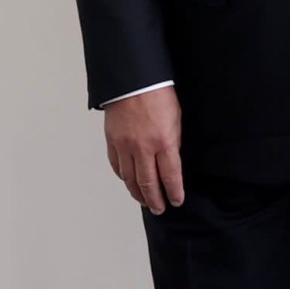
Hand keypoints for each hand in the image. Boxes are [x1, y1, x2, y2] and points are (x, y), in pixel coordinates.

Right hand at [103, 86, 183, 214]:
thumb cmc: (158, 93)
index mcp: (164, 141)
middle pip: (148, 183)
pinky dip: (123, 177)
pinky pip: (117, 166)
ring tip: (145, 201)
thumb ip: (173, 141)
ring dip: (137, 193)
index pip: (170, 175)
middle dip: (155, 199)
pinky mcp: (112, 142)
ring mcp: (125, 146)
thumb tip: (171, 160)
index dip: (174, 191)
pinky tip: (128, 182)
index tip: (177, 200)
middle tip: (160, 209)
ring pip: (130, 179)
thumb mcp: (176, 117)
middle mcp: (143, 148)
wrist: (133, 79)